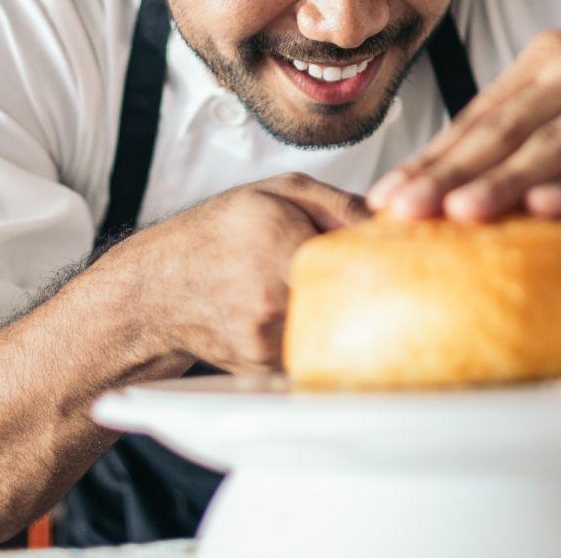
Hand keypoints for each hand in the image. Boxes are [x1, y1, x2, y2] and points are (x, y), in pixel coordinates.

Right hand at [116, 173, 368, 373]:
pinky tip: (304, 317)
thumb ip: (337, 203)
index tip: (402, 262)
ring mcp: (267, 339)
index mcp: (281, 247)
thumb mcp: (276, 192)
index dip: (386, 263)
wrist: (158, 289)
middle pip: (354, 303)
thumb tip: (389, 221)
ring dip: (343, 316)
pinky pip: (310, 352)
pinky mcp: (263, 367)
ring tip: (333, 295)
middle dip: (370, 293)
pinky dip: (317, 336)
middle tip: (379, 282)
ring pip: (334, 331)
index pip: (360, 264)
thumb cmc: (216, 234)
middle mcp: (273, 299)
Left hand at [366, 32, 560, 221]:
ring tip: (462, 212)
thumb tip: (459, 187)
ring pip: (555, 144)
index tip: (389, 195)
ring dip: (506, 181)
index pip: (480, 115)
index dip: (432, 157)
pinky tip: (548, 207)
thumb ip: (530, 132)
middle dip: (449, 172)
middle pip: (505, 128)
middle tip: (405, 209)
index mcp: (550, 56)